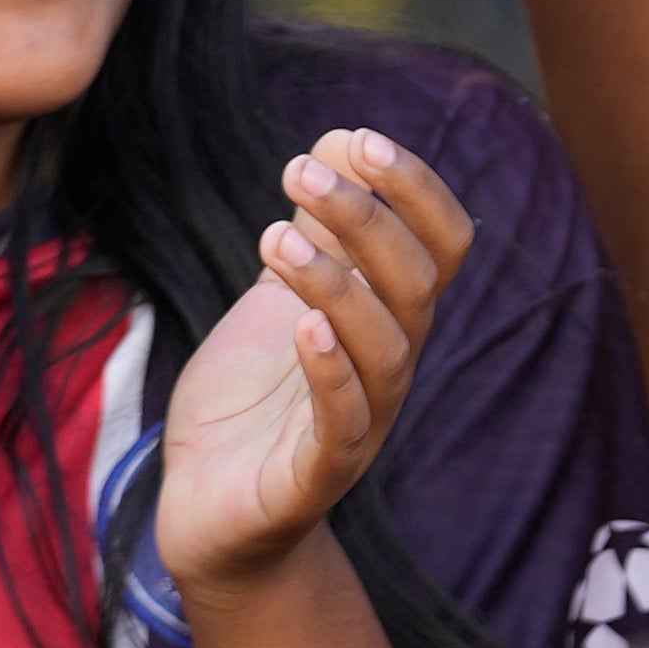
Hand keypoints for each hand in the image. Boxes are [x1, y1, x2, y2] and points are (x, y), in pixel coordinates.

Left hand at [154, 129, 471, 596]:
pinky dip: (331, 374)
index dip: (415, 189)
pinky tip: (301, 327)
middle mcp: (390, 369)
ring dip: (337, 283)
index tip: (356, 139)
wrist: (206, 507)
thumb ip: (315, 229)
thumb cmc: (251, 398)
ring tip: (272, 235)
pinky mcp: (316, 476)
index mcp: (390, 319)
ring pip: (386, 349)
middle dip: (366, 217)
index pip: (442, 245)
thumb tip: (341, 139)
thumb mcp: (280, 297)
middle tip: (300, 170)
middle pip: (416, 284)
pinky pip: (345, 426)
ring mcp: (362, 425)